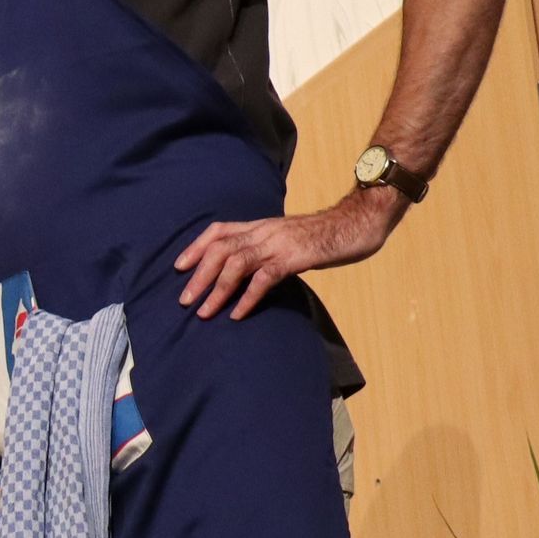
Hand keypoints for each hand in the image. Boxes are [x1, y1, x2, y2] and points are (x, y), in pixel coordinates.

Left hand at [174, 191, 406, 319]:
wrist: (360, 223)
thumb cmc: (326, 235)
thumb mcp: (289, 236)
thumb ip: (267, 247)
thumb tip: (249, 269)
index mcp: (260, 225)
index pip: (219, 230)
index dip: (196, 247)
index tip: (179, 266)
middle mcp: (264, 231)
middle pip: (220, 249)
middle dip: (199, 275)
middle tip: (184, 300)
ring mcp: (279, 243)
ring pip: (237, 263)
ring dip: (217, 289)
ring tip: (203, 312)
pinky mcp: (296, 257)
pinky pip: (265, 277)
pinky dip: (248, 297)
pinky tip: (238, 314)